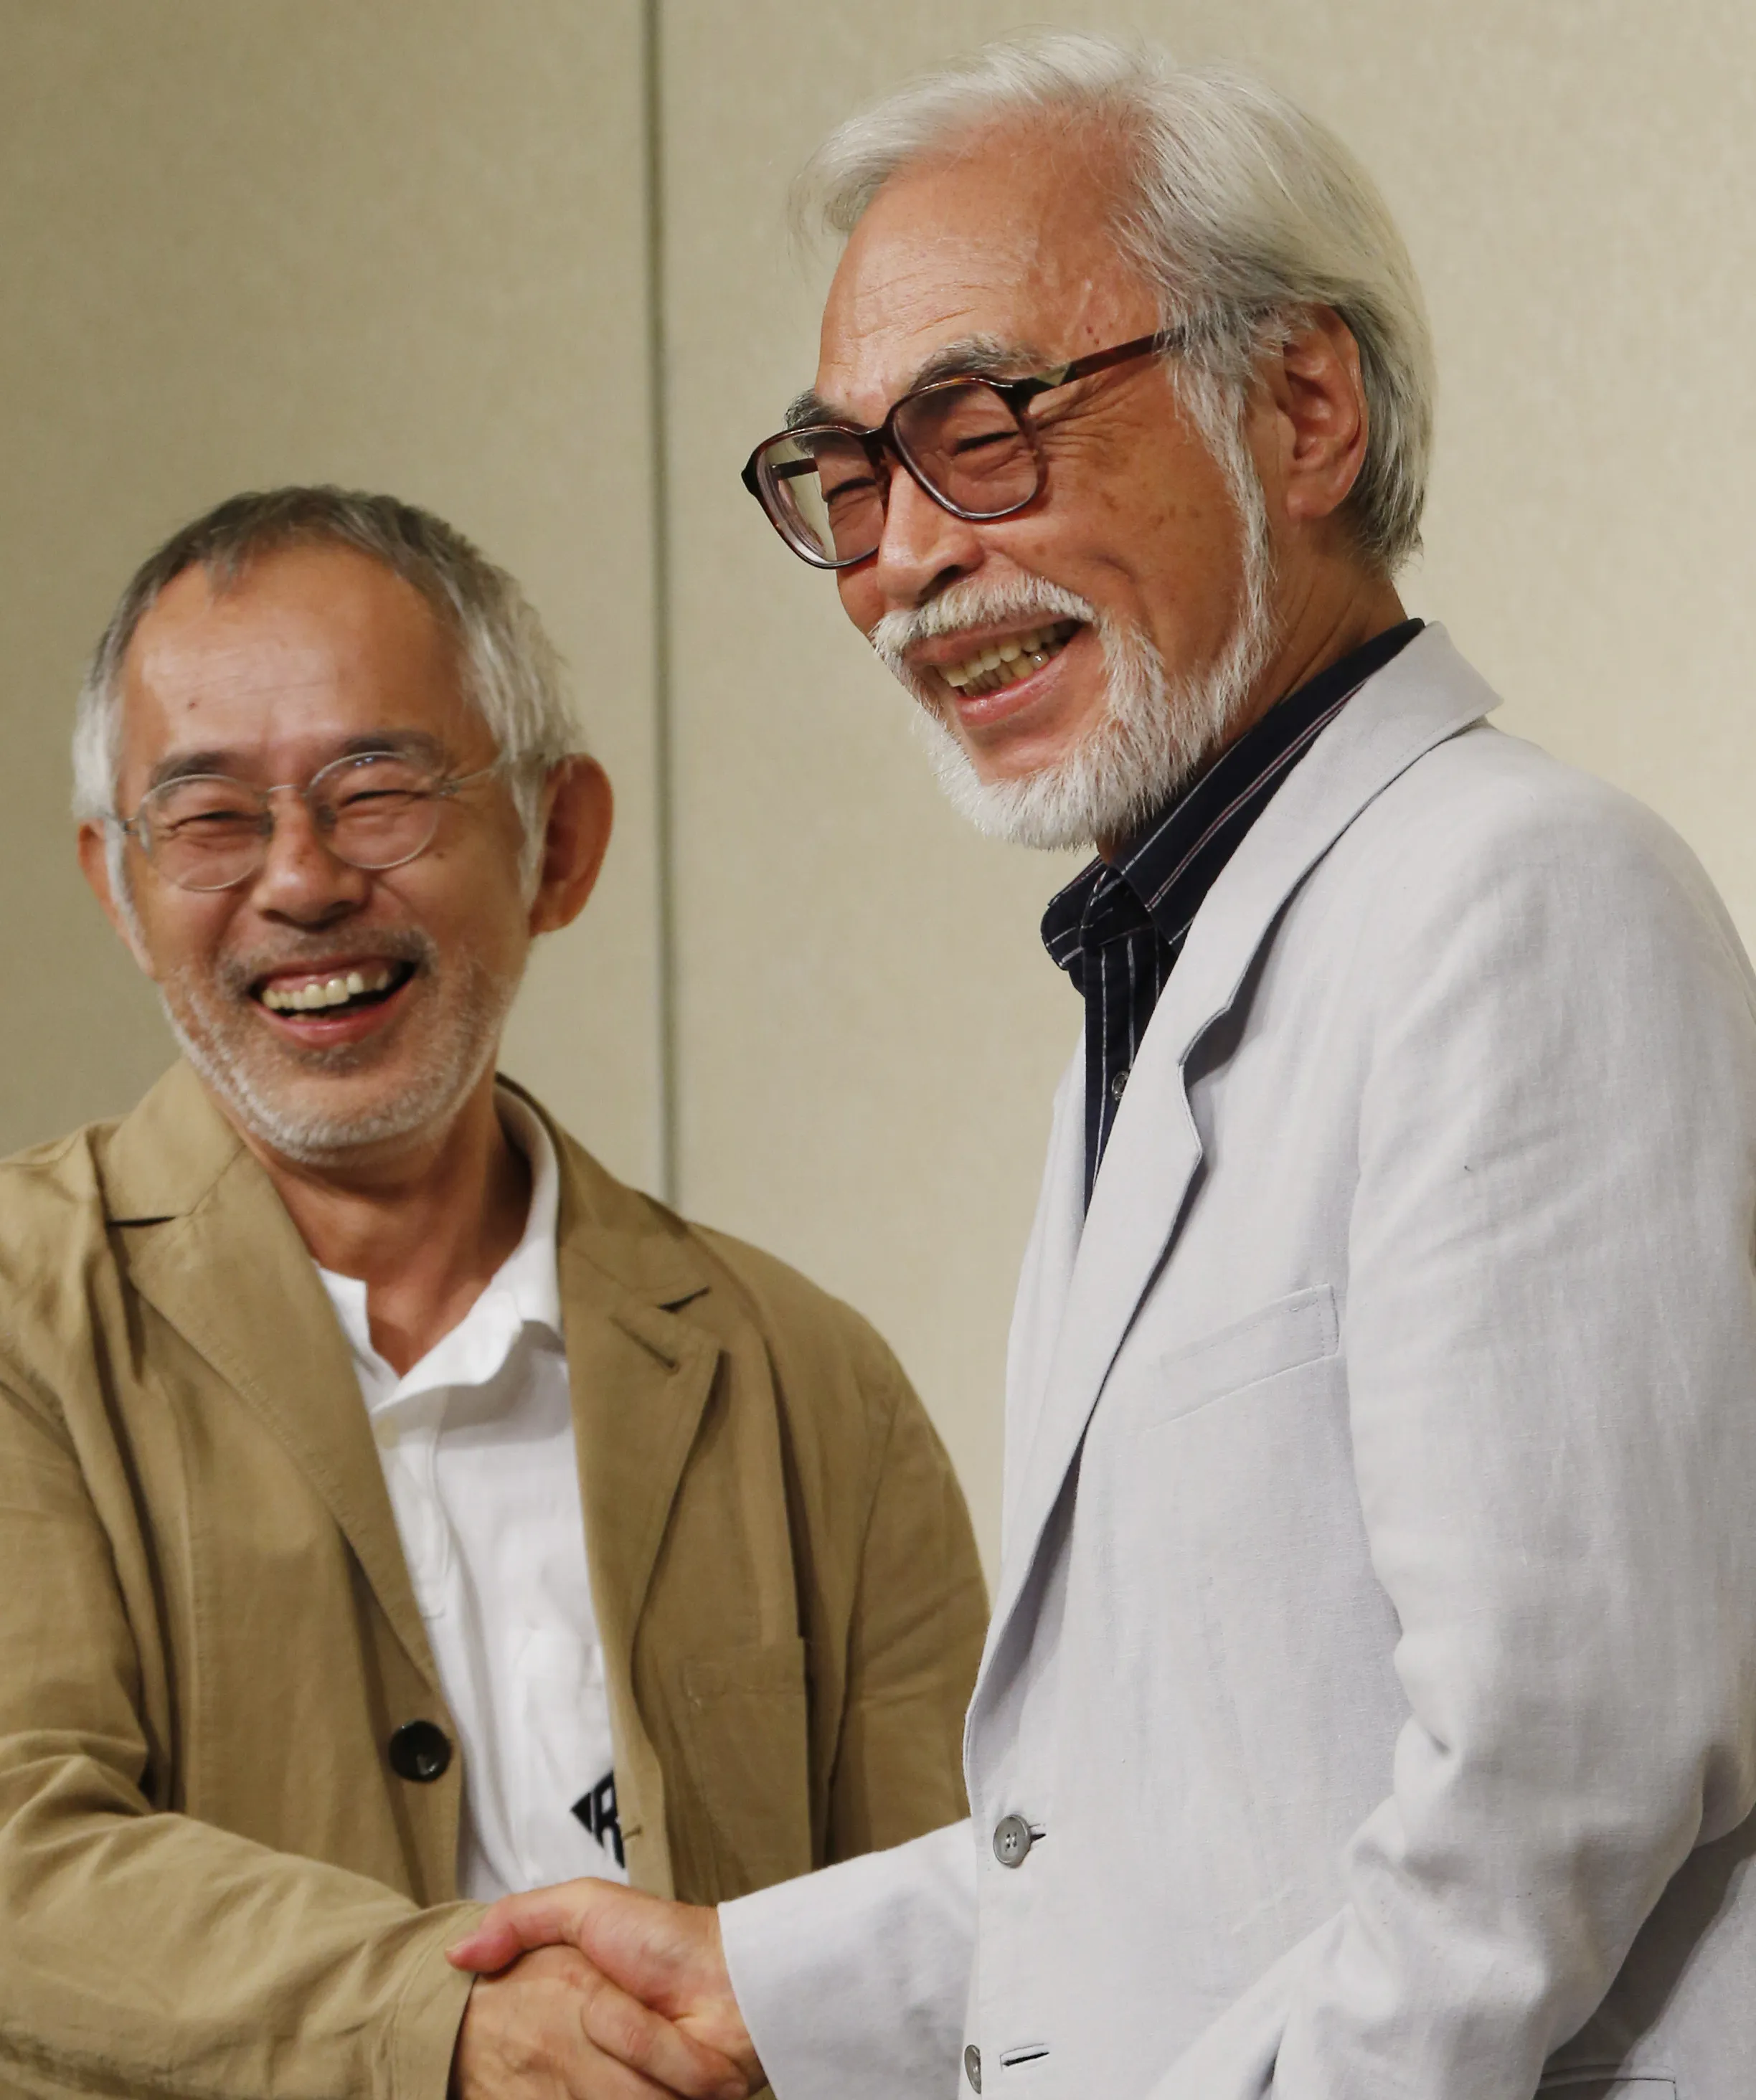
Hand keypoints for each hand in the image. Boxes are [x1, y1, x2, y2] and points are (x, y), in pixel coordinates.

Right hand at [449, 1882, 762, 2093]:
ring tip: (670, 2021)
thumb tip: (457, 1953)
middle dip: (616, 2029)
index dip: (564, 2024)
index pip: (527, 2051)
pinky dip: (668, 2070)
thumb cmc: (667, 1939)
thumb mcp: (585, 1906)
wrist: (739, 1975)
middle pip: (570, 2077)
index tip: (590, 1996)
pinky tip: (683, 2046)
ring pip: (614, 2095)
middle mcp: (593, 2072)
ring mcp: (626, 2096)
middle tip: (646, 1998)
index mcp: (570, 2026)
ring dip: (646, 2050)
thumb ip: (520, 1919)